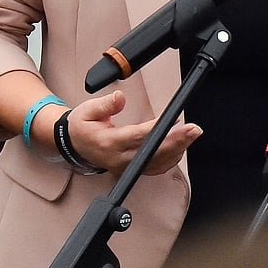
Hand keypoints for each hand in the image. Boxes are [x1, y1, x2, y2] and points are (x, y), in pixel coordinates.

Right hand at [65, 91, 202, 175]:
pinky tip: (181, 146)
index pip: (136, 136)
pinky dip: (171, 158)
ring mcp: (125, 167)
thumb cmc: (83, 127)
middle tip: (193, 130)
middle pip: (151, 153)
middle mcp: (118, 159)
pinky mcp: (131, 169)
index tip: (174, 120)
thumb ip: (105, 105)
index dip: (156, 129)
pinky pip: (155, 168)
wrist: (74, 146)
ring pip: (156, 163)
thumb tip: (120, 97)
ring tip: (192, 135)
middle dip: (176, 142)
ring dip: (177, 150)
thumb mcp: (87, 111)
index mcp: (108, 143)